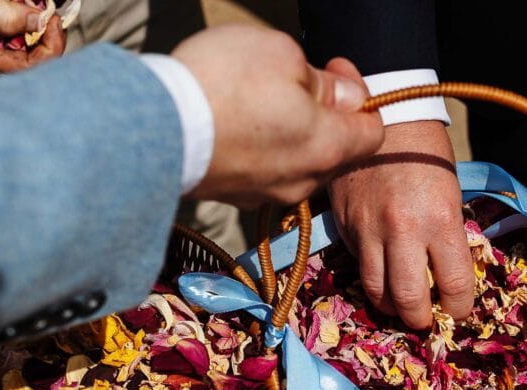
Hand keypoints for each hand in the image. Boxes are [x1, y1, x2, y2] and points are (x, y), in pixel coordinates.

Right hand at [0, 0, 66, 71]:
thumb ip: (5, 16)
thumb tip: (38, 21)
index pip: (31, 67)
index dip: (49, 46)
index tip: (52, 19)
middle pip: (37, 55)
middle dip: (47, 31)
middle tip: (46, 8)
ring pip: (33, 39)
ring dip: (38, 18)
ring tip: (31, 1)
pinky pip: (24, 26)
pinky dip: (28, 11)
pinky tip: (23, 2)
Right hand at [172, 25, 383, 207]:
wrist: (153, 128)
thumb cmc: (224, 83)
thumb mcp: (283, 56)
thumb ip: (323, 81)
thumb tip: (344, 98)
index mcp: (328, 147)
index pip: (373, 134)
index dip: (362, 99)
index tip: (335, 72)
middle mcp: (302, 181)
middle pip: (334, 150)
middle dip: (324, 115)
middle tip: (295, 80)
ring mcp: (265, 195)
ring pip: (296, 162)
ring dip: (288, 134)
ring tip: (257, 101)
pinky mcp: (233, 197)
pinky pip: (261, 173)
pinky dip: (257, 151)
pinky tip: (232, 124)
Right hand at [327, 120, 473, 328]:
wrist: (382, 113)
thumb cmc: (426, 150)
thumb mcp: (450, 191)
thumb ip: (447, 232)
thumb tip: (445, 272)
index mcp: (440, 219)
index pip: (453, 285)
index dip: (459, 307)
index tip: (458, 310)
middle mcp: (403, 230)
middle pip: (409, 300)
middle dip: (420, 318)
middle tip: (425, 318)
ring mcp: (369, 230)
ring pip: (376, 291)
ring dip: (390, 305)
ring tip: (400, 304)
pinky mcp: (345, 225)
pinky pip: (359, 264)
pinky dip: (371, 275)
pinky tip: (380, 271)